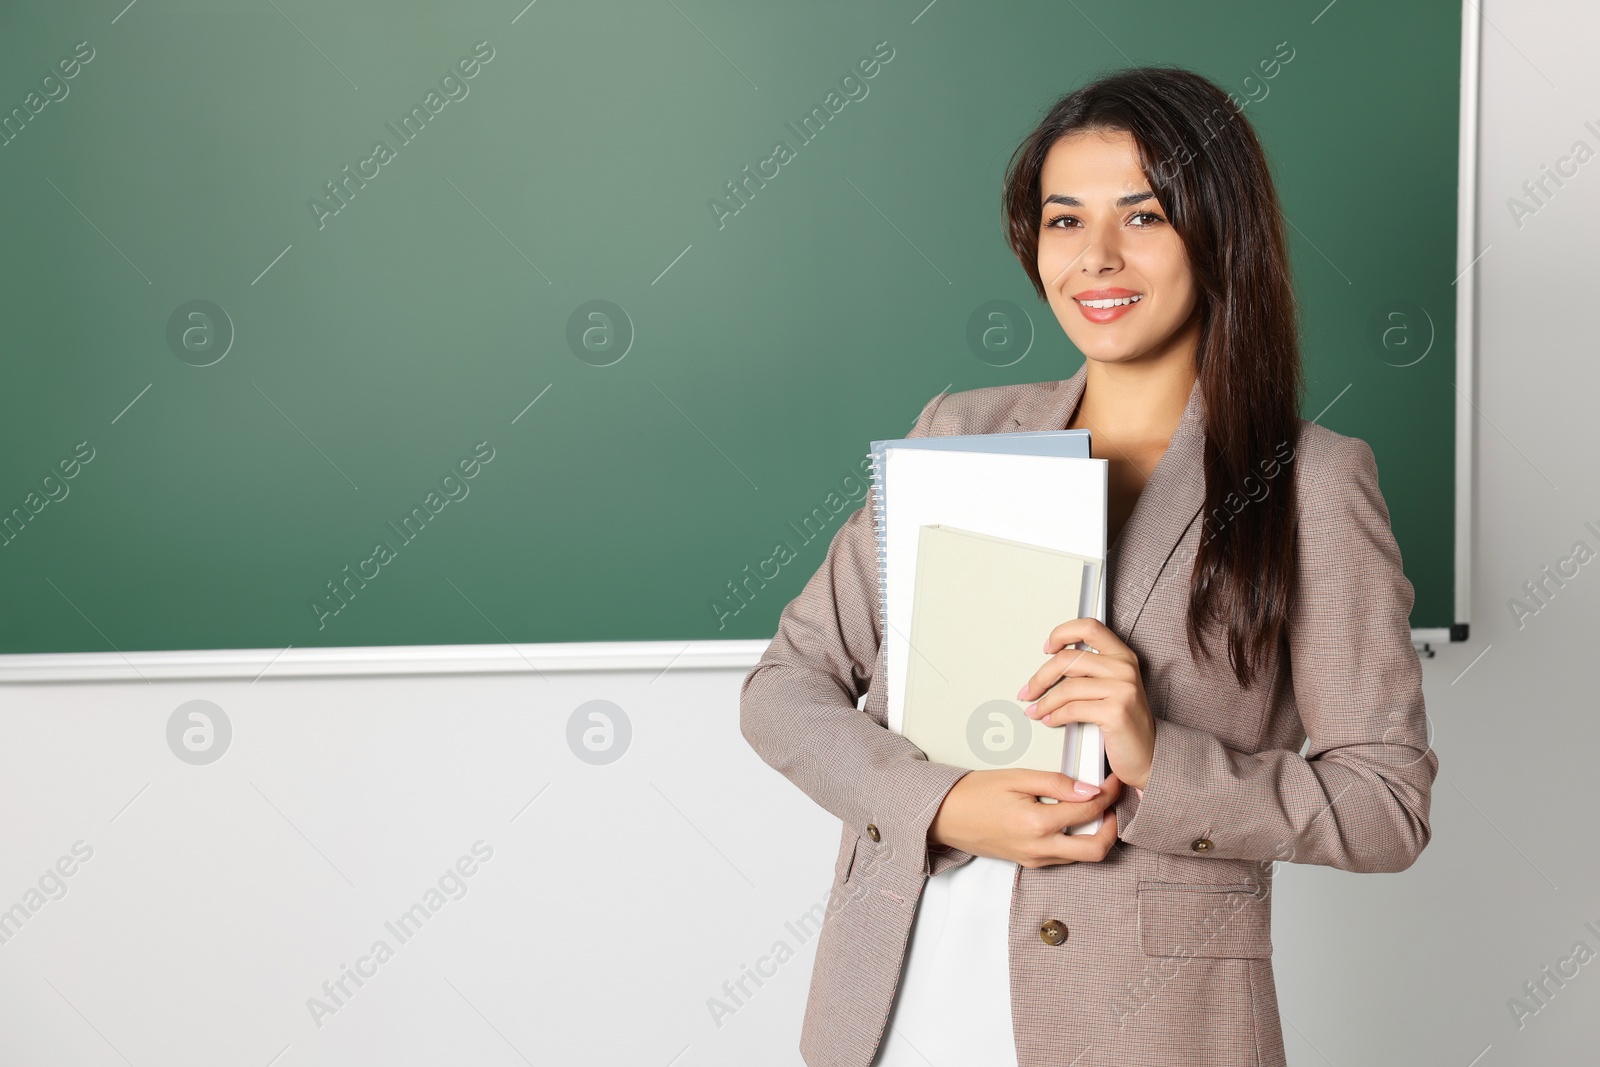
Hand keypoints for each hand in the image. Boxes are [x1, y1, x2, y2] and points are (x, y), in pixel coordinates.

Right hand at [928, 768, 1121, 867]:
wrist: (944, 817)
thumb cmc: (974, 794)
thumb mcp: (1016, 777)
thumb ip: (1056, 783)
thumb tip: (1090, 790)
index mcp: (1037, 824)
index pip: (1089, 810)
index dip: (1109, 793)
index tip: (1114, 779)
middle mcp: (1040, 849)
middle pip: (1097, 849)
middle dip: (1113, 826)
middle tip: (1113, 802)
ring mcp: (1035, 859)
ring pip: (1083, 856)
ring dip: (1097, 835)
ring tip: (1096, 808)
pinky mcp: (1030, 862)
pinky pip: (1065, 857)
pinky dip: (1078, 840)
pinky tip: (1073, 820)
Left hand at [1019, 618, 1155, 790]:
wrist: (1149, 754)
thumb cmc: (1125, 722)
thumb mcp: (1113, 687)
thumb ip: (1090, 670)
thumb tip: (1050, 666)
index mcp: (1123, 656)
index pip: (1089, 627)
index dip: (1063, 633)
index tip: (1047, 647)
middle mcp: (1124, 668)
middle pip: (1068, 660)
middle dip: (1040, 677)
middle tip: (1029, 690)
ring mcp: (1122, 689)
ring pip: (1067, 688)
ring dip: (1044, 702)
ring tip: (1036, 710)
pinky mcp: (1115, 711)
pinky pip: (1072, 710)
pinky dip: (1055, 716)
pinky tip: (1050, 720)